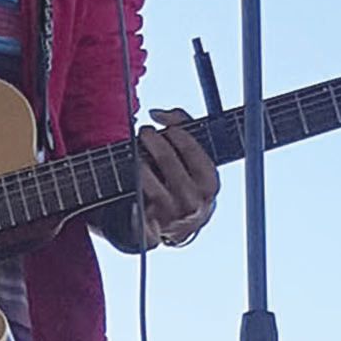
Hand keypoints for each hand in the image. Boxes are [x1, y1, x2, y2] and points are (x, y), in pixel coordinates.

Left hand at [137, 109, 218, 247]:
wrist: (180, 227)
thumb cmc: (187, 182)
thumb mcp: (194, 158)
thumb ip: (183, 126)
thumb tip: (157, 113)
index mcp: (209, 184)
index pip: (192, 151)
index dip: (176, 133)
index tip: (164, 126)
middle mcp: (194, 202)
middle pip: (167, 162)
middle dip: (153, 142)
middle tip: (144, 132)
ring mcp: (172, 216)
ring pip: (148, 179)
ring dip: (139, 161)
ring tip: (136, 152)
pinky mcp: (152, 226)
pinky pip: (136, 200)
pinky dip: (131, 186)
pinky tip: (131, 176)